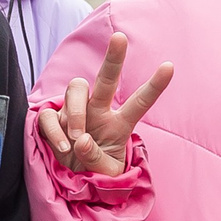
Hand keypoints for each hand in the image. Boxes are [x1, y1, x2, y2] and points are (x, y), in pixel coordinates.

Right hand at [37, 31, 173, 175]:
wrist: (71, 181)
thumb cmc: (95, 173)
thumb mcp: (106, 174)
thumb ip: (97, 160)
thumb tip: (82, 140)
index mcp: (120, 124)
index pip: (140, 102)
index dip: (155, 86)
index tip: (169, 66)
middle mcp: (98, 111)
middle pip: (106, 78)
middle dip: (114, 58)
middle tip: (120, 38)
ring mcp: (75, 112)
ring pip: (76, 88)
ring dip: (76, 113)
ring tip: (77, 139)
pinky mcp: (53, 118)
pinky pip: (50, 114)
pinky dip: (55, 130)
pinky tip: (63, 147)